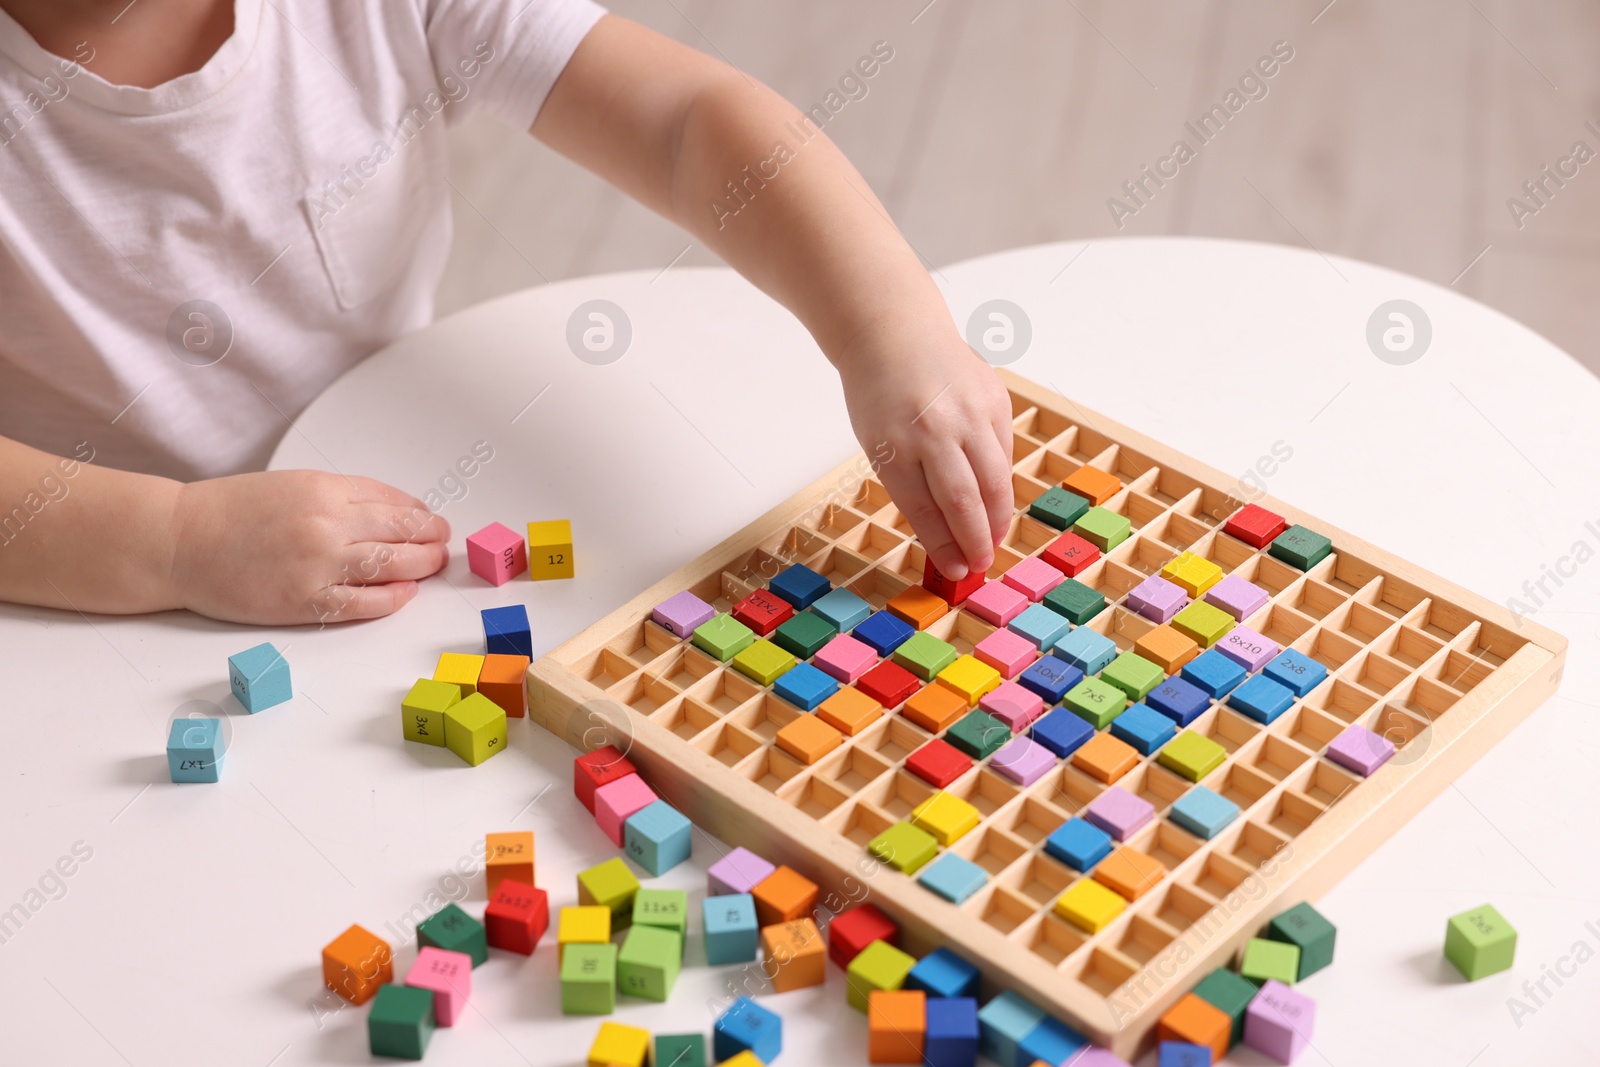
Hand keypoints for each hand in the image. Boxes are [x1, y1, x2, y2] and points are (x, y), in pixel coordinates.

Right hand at [167, 470, 449, 624]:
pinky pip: (364, 603)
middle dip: (431, 538)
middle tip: (442, 543)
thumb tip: (391, 512)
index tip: (431, 520)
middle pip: (402, 531)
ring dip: (422, 566)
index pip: (393, 500)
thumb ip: (341, 497)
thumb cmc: (229, 513)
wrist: (177, 541)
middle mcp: (326, 524)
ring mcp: (317, 565)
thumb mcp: (291, 485)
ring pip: (392, 566)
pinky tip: (405, 593)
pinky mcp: (304, 602)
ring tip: (433, 565)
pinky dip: (392, 598)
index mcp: (323, 489)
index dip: (419, 512)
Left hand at [837, 324, 1013, 579]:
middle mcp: (935, 428)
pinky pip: (1003, 452)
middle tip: (980, 565)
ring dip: (997, 517)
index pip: (924, 508)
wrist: (897, 333)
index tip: (954, 570)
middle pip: (963, 499)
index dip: (942, 545)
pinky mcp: (995, 399)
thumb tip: (945, 535)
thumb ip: (908, 485)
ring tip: (994, 540)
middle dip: (975, 540)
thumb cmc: (880, 395)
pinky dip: (1001, 480)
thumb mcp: (878, 443)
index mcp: (895, 443)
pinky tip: (996, 499)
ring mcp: (970, 411)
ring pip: (994, 479)